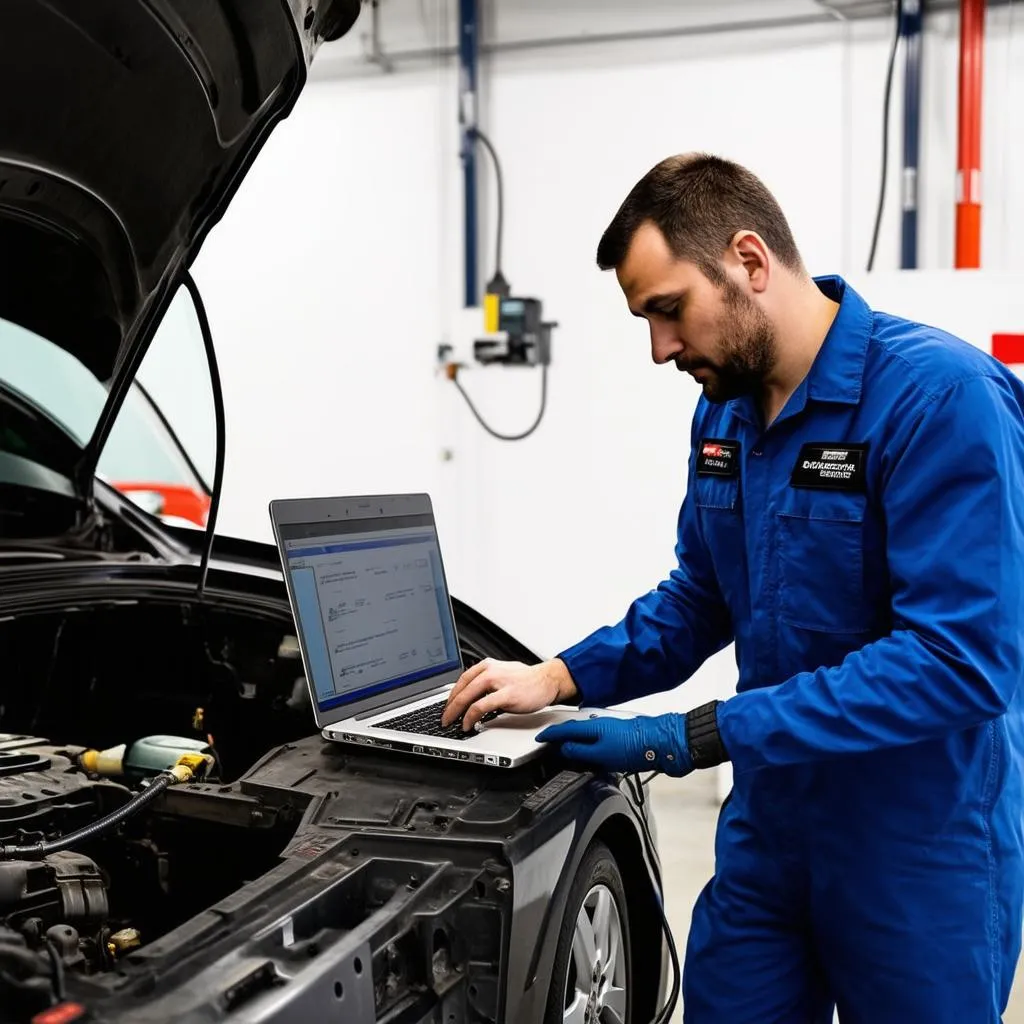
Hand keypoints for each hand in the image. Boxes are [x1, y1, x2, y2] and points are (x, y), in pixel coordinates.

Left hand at [442, 658, 577, 731]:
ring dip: (456, 712)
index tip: (446, 707)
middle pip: (461, 689)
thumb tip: (470, 697)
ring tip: (452, 723)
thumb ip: (486, 682)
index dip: (450, 696)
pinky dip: (471, 717)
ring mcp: (498, 682)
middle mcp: (490, 671)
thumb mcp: (502, 674)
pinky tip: (468, 724)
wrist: (547, 680)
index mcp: (487, 665)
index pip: (461, 680)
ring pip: (468, 697)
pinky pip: (481, 707)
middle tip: (444, 719)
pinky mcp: (506, 695)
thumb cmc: (527, 680)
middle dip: (449, 707)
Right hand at [536, 713, 692, 776]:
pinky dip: (588, 743)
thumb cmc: (638, 747)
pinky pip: (597, 738)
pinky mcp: (621, 736)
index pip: (565, 730)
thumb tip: (564, 749)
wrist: (665, 744)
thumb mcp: (603, 754)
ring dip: (575, 740)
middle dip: (561, 736)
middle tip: (549, 742)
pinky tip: (592, 751)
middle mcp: (601, 725)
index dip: (550, 734)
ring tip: (568, 748)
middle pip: (575, 730)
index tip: (540, 737)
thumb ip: (581, 751)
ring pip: (586, 734)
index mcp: (593, 727)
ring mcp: (612, 730)